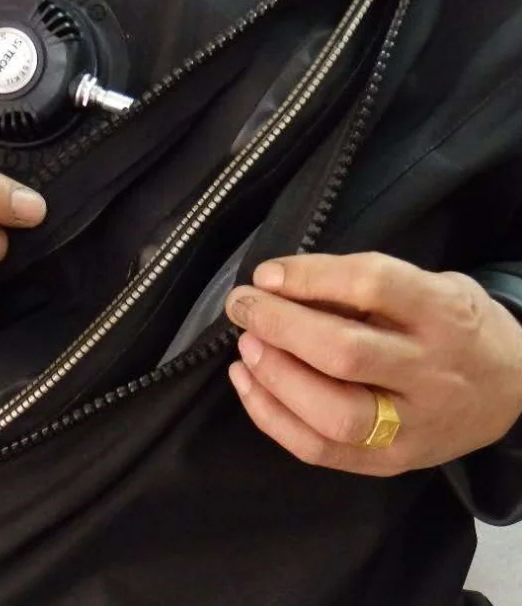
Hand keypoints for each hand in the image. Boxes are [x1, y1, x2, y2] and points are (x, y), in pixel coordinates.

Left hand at [225, 252, 521, 475]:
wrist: (514, 388)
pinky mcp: (391, 462)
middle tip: (242, 307)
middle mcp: (431, 372)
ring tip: (246, 347)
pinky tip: (247, 384)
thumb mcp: (429, 286)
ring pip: (333, 413)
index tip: (266, 275)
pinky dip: (271, 417)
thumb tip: (280, 286)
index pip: (372, 285)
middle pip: (345, 353)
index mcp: (443, 313)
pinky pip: (319, 450)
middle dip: (280, 327)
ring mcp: (413, 426)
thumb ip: (365, 287)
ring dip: (275, 377)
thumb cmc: (455, 326)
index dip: (309, 276)